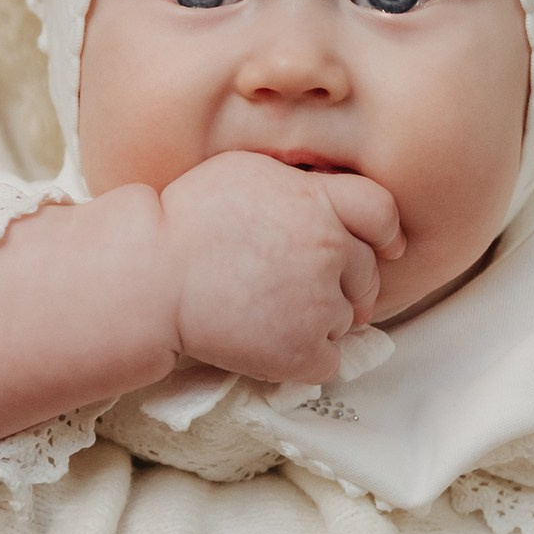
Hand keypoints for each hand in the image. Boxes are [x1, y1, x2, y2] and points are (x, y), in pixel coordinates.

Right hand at [159, 151, 402, 385]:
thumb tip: (328, 198)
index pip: (382, 213)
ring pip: (346, 318)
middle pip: (367, 272)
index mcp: (318, 203)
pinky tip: (268, 341)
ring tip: (266, 311)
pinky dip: (305, 357)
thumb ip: (299, 184)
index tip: (381, 247)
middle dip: (344, 281)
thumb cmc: (184, 221)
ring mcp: (319, 305)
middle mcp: (329, 251)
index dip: (384, 233)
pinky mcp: (302, 352)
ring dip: (319, 319)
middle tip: (301, 288)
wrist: (148, 277)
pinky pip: (329, 360)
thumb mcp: (246, 172)